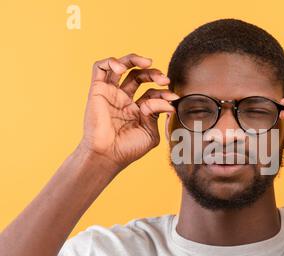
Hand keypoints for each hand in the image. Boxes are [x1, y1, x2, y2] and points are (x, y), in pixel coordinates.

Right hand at [78, 53, 178, 170]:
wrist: (107, 155)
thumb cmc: (128, 149)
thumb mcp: (151, 133)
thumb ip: (158, 114)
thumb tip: (168, 101)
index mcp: (137, 109)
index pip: (153, 92)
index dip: (164, 92)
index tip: (173, 97)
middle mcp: (124, 99)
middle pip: (139, 76)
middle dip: (154, 74)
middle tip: (164, 79)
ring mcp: (111, 93)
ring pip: (122, 66)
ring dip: (135, 60)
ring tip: (148, 63)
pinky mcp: (97, 90)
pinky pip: (100, 68)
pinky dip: (111, 61)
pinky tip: (122, 68)